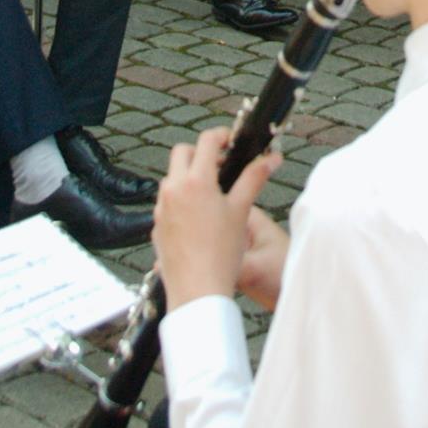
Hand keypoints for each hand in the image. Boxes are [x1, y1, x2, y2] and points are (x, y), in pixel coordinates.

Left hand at [152, 126, 280, 309]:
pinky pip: (166, 202)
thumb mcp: (241, 211)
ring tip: (211, 194)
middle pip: (181, 152)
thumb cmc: (222, 254)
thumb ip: (254, 178)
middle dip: (199, 153)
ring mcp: (161, 208)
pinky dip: (180, 200)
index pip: (206, 141)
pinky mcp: (156, 225)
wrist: (198, 291)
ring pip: (171, 178)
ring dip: (188, 176)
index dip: (222, 136)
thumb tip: (272, 158)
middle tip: (219, 165)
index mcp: (196, 181)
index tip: (231, 142)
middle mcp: (173, 189)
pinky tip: (198, 218)